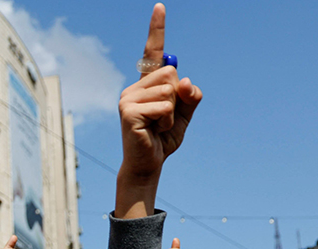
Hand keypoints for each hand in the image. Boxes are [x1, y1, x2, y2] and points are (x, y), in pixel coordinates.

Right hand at [118, 5, 201, 181]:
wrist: (148, 164)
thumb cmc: (162, 139)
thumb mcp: (184, 115)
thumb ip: (190, 96)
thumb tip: (184, 81)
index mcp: (146, 85)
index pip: (153, 53)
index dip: (157, 29)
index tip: (160, 7)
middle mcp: (134, 87)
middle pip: (171, 73)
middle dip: (177, 97)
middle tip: (163, 118)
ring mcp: (128, 98)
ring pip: (169, 90)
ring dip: (172, 113)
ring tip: (158, 126)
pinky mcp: (128, 111)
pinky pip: (163, 106)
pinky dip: (166, 121)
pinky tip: (153, 130)